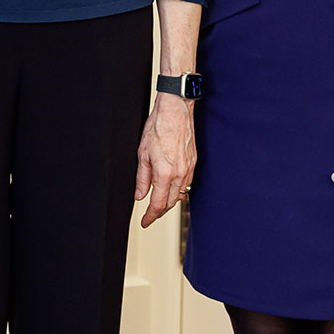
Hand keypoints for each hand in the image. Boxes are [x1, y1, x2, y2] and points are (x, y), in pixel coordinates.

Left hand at [135, 94, 195, 227]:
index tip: (144, 222)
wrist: (175, 111)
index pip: (158, 204)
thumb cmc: (158, 127)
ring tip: (158, 203)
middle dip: (159, 211)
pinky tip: (170, 188)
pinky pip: (186, 183)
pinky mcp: (193, 163)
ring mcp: (189, 169)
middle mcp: (180, 174)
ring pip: (179, 194)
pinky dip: (177, 190)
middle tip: (149, 215)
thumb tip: (140, 195)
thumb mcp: (142, 153)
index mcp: (165, 174)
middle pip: (170, 203)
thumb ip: (142, 178)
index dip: (150, 216)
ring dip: (169, 201)